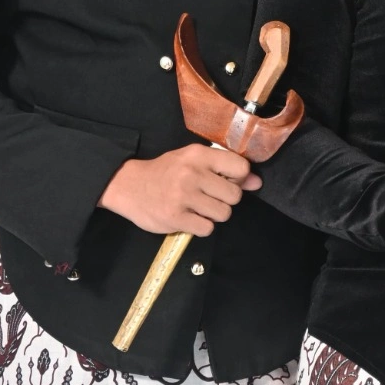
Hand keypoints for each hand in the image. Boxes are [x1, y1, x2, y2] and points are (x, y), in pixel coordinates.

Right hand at [98, 146, 260, 236]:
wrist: (128, 186)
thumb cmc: (165, 172)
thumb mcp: (192, 161)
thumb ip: (224, 169)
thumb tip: (256, 183)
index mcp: (198, 155)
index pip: (240, 167)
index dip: (240, 178)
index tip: (228, 181)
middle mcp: (192, 174)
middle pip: (234, 195)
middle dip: (226, 199)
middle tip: (209, 197)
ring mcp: (183, 197)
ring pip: (224, 214)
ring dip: (215, 214)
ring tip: (199, 207)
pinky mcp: (176, 218)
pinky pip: (207, 228)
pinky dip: (202, 226)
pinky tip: (190, 217)